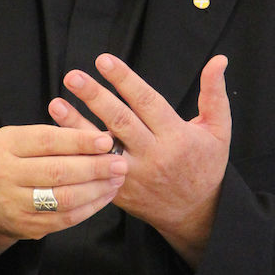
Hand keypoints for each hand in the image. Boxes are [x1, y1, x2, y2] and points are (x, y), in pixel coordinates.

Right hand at [0, 124, 126, 263]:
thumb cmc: (17, 161)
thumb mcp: (25, 139)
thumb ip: (58, 136)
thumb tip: (103, 138)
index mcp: (6, 144)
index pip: (48, 140)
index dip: (80, 141)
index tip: (106, 141)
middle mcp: (4, 173)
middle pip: (58, 171)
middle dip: (95, 167)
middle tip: (120, 163)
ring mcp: (13, 203)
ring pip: (64, 198)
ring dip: (97, 189)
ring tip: (117, 179)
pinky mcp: (27, 226)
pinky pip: (66, 218)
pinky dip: (90, 207)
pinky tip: (105, 195)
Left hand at [49, 53, 230, 266]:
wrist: (195, 213)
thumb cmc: (207, 165)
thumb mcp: (219, 130)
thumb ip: (214, 94)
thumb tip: (219, 60)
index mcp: (177, 137)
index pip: (147, 102)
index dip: (125, 80)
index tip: (104, 60)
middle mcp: (153, 155)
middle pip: (120, 121)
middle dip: (95, 97)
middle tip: (73, 76)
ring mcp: (133, 174)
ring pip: (102, 147)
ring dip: (76, 124)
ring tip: (56, 103)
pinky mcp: (118, 189)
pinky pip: (94, 168)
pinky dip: (77, 151)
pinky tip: (57, 136)